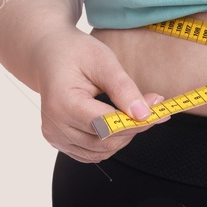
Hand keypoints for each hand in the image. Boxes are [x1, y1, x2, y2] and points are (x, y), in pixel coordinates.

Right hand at [35, 29, 167, 162]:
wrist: (49, 55)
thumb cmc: (74, 53)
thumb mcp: (103, 61)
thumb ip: (123, 88)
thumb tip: (144, 113)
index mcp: (62, 103)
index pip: (104, 125)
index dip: (134, 122)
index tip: (157, 111)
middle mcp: (55, 125)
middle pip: (104, 141)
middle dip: (133, 128)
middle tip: (152, 108)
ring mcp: (56, 136)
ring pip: (101, 152)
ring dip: (123, 136)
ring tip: (132, 112)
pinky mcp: (60, 142)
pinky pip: (92, 153)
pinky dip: (110, 142)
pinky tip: (116, 122)